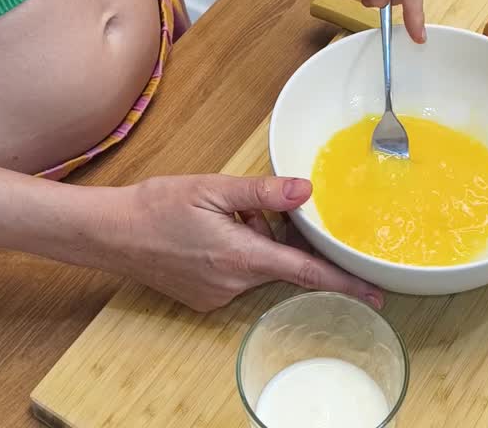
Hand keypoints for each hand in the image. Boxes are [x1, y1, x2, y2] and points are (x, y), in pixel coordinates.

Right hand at [102, 174, 382, 311]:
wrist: (111, 234)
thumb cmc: (157, 207)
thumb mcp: (212, 188)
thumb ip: (262, 193)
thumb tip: (305, 190)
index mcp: (242, 256)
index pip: (306, 273)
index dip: (345, 283)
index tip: (377, 295)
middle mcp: (234, 283)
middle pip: (280, 261)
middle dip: (274, 233)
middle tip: (242, 208)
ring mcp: (218, 295)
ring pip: (257, 265)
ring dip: (252, 241)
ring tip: (213, 218)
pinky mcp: (205, 299)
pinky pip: (237, 274)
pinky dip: (234, 254)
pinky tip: (205, 236)